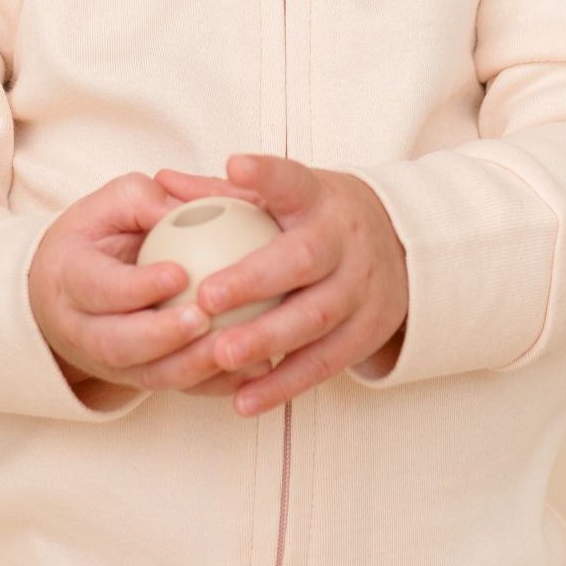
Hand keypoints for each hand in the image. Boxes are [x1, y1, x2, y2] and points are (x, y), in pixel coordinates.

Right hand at [27, 172, 225, 405]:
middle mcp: (83, 329)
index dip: (137, 286)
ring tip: (236, 349)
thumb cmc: (98, 236)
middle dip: (162, 337)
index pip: (98, 288)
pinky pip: (180, 389)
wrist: (71, 291)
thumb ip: (145, 200)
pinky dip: (216, 384)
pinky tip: (254, 369)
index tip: (179, 273)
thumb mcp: (110, 204)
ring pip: (151, 376)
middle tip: (203, 319)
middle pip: (117, 344)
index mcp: (69, 278)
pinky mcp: (143, 379)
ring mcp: (112, 363)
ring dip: (195, 367)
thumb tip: (191, 207)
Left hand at [147, 153, 408, 416]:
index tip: (235, 166)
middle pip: (304, 261)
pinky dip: (284, 384)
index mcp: (320, 201)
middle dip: (255, 280)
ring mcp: (362, 290)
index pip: (294, 183)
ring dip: (267, 341)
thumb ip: (224, 194)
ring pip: (315, 319)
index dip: (266, 177)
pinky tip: (244, 400)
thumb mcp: (285, 198)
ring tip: (221, 357)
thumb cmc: (319, 222)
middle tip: (207, 298)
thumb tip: (162, 182)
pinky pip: (324, 363)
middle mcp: (346, 242)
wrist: (403, 251)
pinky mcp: (368, 333)